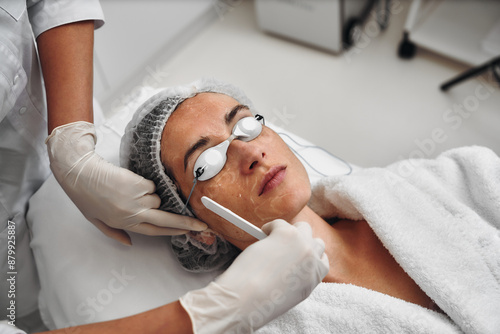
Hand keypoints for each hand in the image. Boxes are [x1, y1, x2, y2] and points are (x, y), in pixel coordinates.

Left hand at [45, 121, 206, 244]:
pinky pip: (151, 185)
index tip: (186, 232)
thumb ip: (114, 233)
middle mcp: (134, 214)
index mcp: (124, 224)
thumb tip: (129, 244)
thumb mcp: (96, 221)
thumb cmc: (86, 196)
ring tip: (129, 190)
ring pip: (157, 198)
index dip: (173, 232)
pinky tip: (128, 182)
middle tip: (201, 224)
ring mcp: (138, 199)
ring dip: (150, 195)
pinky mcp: (139, 185)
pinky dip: (144, 184)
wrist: (80, 174)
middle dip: (186, 223)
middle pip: (166, 221)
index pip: (154, 232)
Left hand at [180, 219, 328, 332]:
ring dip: (291, 231)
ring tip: (274, 239)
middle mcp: (313, 261)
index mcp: (314, 279)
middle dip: (303, 242)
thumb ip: (296, 278)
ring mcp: (302, 245)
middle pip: (317, 242)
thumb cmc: (260, 300)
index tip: (298, 254)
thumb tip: (287, 262)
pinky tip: (261, 236)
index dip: (310, 255)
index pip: (322, 260)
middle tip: (285, 245)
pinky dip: (269, 227)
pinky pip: (280, 223)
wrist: (248, 299)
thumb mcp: (289, 294)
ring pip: (304, 227)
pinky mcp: (287, 234)